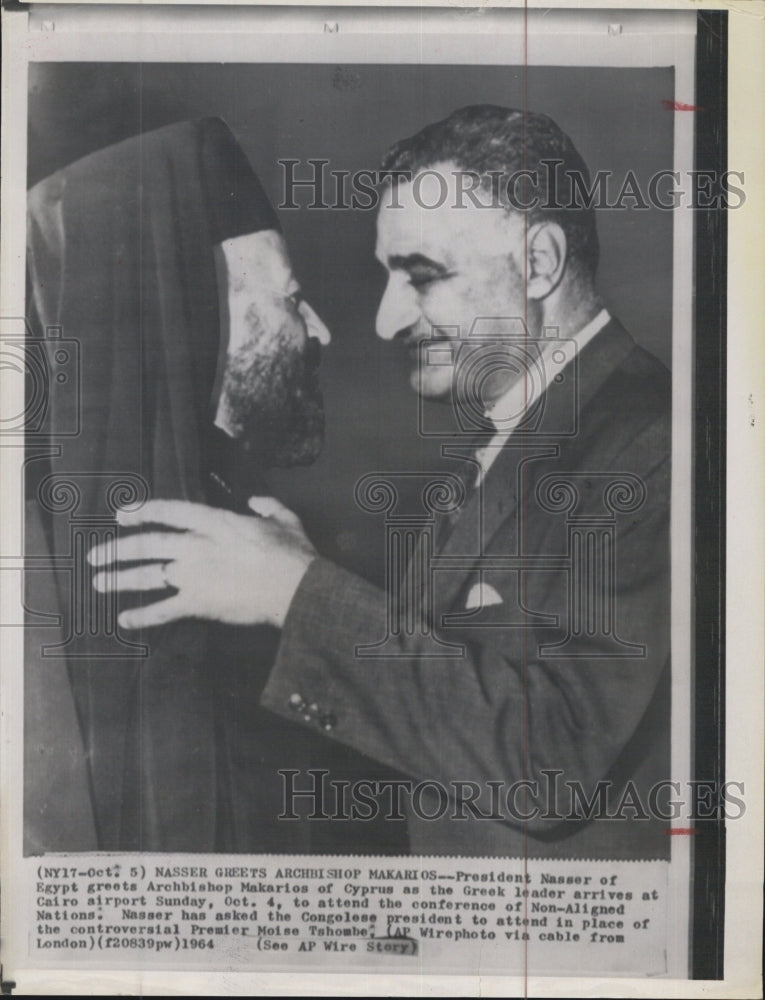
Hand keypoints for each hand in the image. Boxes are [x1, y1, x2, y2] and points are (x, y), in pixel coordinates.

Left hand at [87, 497, 316, 629]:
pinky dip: (142, 615)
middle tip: (95, 555)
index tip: (121, 514)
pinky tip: (124, 619)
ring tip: (99, 581)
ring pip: (147, 575)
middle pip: (146, 545)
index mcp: (214, 521)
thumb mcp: (285, 520)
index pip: (168, 511)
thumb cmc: (292, 555)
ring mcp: (193, 575)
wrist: (295, 588)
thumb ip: (268, 506)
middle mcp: (195, 545)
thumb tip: (257, 502)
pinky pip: (163, 610)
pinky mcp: (198, 603)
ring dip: (119, 578)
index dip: (141, 511)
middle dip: (116, 549)